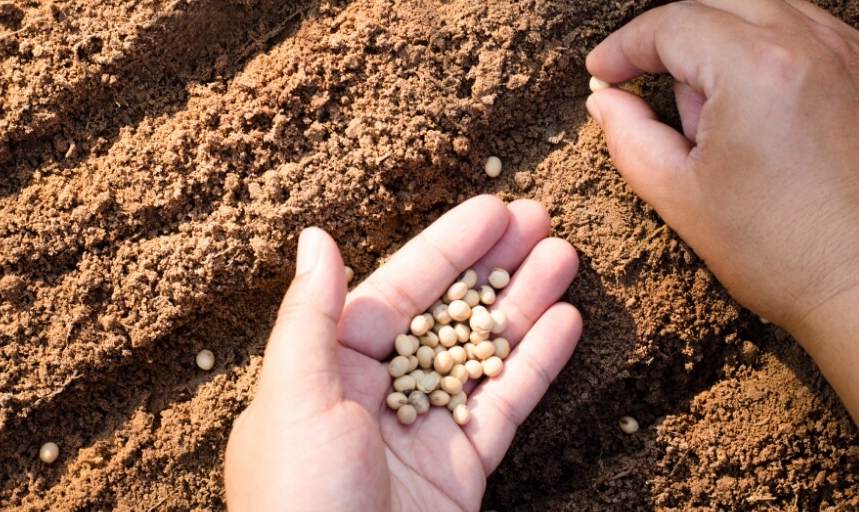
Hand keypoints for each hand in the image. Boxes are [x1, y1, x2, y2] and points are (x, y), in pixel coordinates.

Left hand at [224, 195, 580, 510]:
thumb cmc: (296, 504)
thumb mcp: (293, 401)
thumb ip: (312, 318)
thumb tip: (314, 239)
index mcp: (328, 370)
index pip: (395, 291)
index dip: (446, 248)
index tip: (493, 209)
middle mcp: (377, 394)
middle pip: (445, 314)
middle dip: (492, 267)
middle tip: (541, 220)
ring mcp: (423, 431)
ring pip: (481, 354)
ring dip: (523, 306)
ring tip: (565, 257)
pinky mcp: (460, 471)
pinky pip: (503, 408)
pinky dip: (534, 366)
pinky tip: (565, 324)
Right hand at [585, 1, 858, 507]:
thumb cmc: (779, 252)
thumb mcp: (679, 194)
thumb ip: (629, 135)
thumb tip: (608, 100)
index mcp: (757, 68)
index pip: (672, 24)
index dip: (626, 47)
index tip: (604, 72)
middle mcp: (815, 44)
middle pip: (720, 4)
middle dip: (675, 38)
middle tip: (647, 81)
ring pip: (772, 14)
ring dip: (728, 45)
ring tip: (718, 113)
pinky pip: (820, 40)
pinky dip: (782, 59)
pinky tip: (769, 114)